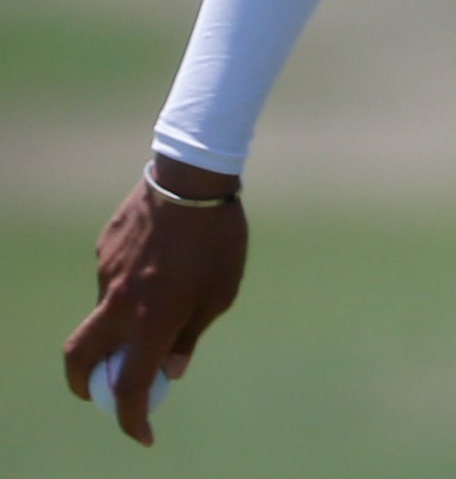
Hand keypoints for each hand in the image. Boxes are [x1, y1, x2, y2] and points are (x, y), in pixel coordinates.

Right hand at [63, 159, 247, 444]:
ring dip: (121, 319)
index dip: (133, 419)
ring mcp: (105, 274)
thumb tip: (171, 369)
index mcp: (152, 319)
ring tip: (167, 284)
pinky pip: (112, 277)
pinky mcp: (103, 249)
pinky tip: (160, 255)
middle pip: (80, 358)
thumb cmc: (219, 237)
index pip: (130, 387)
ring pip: (101, 311)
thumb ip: (190, 335)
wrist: (194, 177)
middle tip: (99, 392)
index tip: (143, 433)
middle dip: (83, 384)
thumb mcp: (221, 292)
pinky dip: (129, 282)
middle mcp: (119, 303)